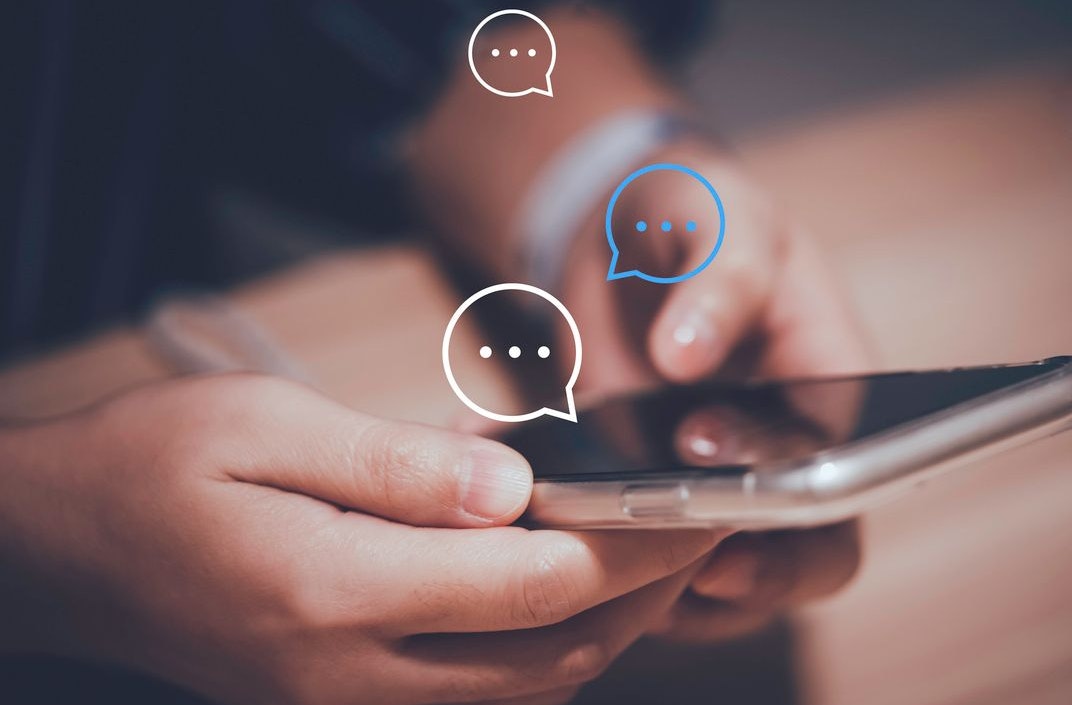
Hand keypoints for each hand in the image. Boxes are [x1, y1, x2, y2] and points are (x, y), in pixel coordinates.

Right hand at [0, 375, 721, 703]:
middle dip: (646, 594)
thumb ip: (398, 466)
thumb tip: (519, 485)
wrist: (64, 550)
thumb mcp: (267, 426)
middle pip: (552, 652)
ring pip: (528, 689)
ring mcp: (350, 703)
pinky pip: (482, 697)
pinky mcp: (345, 703)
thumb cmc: (153, 467)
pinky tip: (569, 598)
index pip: (537, 584)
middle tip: (701, 525)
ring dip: (607, 630)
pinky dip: (548, 653)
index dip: (636, 547)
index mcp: (337, 592)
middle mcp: (353, 673)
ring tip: (656, 557)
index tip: (700, 501)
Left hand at [560, 143, 871, 640]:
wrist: (622, 239)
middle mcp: (791, 454)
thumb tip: (687, 354)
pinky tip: (539, 525)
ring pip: (725, 585)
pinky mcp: (659, 503)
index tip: (698, 457)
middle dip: (740, 578)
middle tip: (656, 564)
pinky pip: (647, 567)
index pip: (841, 477)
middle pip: (804, 559)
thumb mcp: (719, 213)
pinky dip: (599, 561)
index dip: (790, 498)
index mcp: (834, 387)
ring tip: (586, 553)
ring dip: (660, 586)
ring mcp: (727, 487)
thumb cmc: (693, 215)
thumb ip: (720, 275)